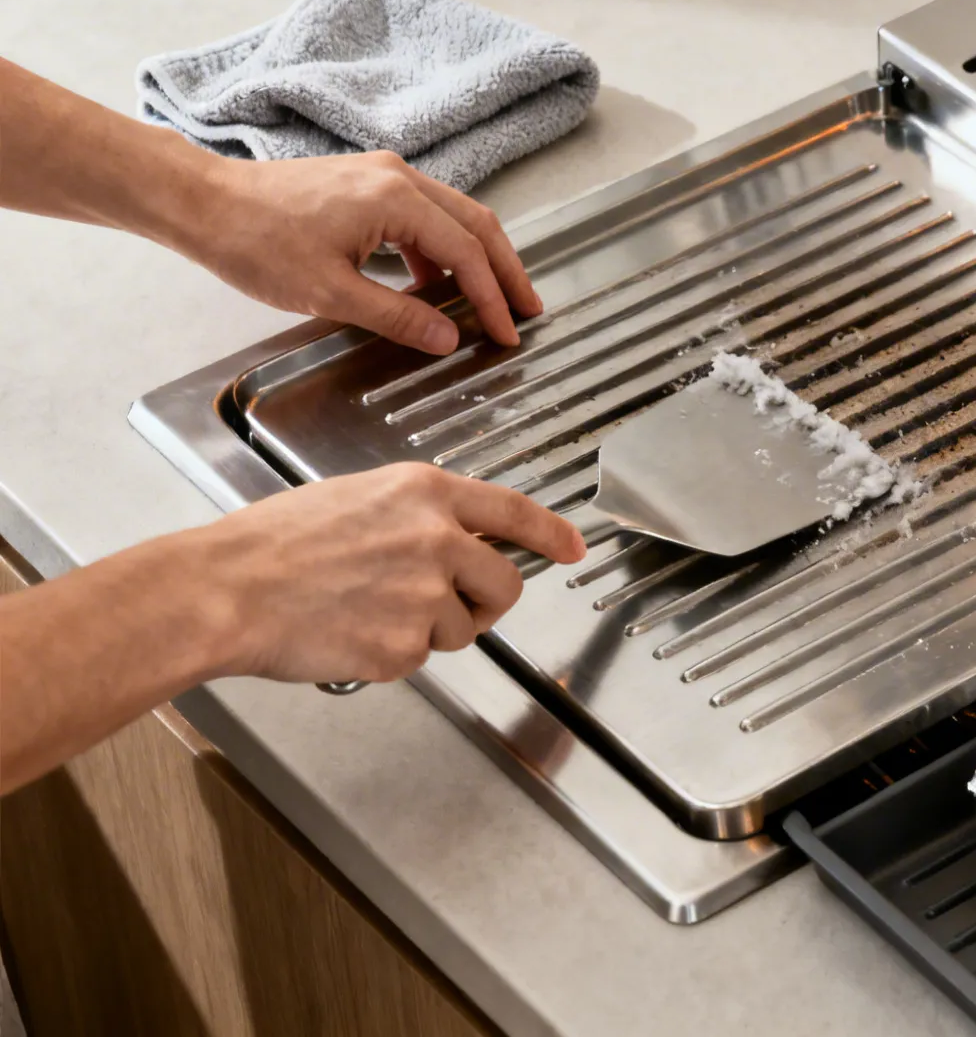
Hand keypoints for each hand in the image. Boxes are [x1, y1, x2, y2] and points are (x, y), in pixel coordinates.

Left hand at [186, 151, 541, 353]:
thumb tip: (448, 339)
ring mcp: (383, 175)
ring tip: (492, 302)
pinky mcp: (367, 183)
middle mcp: (398, 177)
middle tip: (528, 310)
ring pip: (454, 218)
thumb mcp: (330, 293)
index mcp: (396, 200)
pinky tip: (436, 287)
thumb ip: (397, 317)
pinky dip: (442, 251)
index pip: (467, 254)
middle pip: (477, 224)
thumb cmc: (256, 242)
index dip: (492, 299)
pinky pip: (424, 217)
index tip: (508, 334)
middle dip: (506, 271)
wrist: (205, 202)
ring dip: (478, 260)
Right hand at [193, 463, 585, 685]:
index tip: (572, 547)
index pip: (512, 511)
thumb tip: (453, 540)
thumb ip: (415, 517)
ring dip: (428, 630)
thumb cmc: (273, 544)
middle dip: (485, 601)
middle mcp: (436, 540)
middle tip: (445, 604)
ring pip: (461, 628)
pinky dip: (390, 654)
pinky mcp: (405, 647)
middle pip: (505, 583)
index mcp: (424, 494)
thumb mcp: (356, 499)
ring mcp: (424, 596)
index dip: (549, 533)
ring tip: (365, 610)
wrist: (224, 591)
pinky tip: (348, 632)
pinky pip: (419, 658)